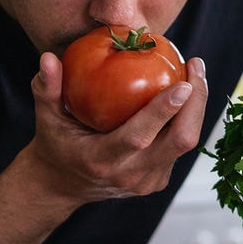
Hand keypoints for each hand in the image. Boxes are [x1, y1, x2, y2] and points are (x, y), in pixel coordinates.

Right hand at [24, 52, 208, 202]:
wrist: (61, 185)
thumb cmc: (55, 144)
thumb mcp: (46, 117)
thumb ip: (46, 89)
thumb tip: (47, 58)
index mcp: (101, 160)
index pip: (139, 136)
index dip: (164, 111)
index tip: (183, 83)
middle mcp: (129, 175)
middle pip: (179, 142)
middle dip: (196, 103)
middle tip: (196, 66)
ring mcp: (146, 182)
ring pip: (185, 145)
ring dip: (196, 108)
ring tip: (195, 73)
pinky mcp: (157, 181)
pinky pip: (179, 149)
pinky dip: (186, 120)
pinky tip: (185, 95)